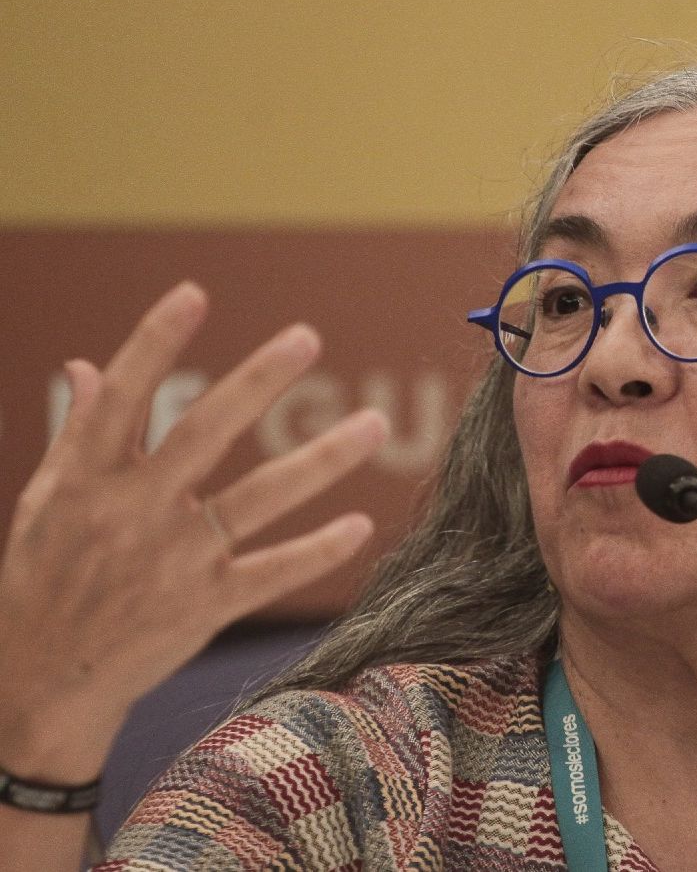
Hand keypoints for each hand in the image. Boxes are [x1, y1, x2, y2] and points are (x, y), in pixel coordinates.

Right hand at [0, 283, 386, 783]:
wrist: (39, 685)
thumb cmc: (43, 580)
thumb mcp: (45, 502)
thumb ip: (78, 433)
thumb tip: (85, 363)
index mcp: (86, 480)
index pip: (122, 398)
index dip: (154, 343)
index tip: (194, 293)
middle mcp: (132, 514)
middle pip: (203, 436)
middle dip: (256, 384)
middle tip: (307, 337)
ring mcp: (173, 561)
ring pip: (257, 501)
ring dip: (320, 461)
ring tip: (374, 424)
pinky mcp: (204, 606)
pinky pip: (271, 573)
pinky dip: (316, 551)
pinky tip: (360, 527)